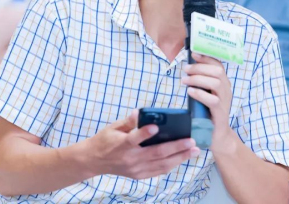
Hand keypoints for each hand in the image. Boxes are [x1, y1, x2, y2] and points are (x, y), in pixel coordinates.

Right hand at [85, 110, 199, 179]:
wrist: (94, 161)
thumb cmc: (105, 140)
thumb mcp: (113, 127)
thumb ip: (128, 122)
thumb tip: (138, 112)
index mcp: (121, 145)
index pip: (133, 139)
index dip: (144, 133)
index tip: (155, 127)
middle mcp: (130, 159)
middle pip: (155, 154)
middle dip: (176, 147)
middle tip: (191, 141)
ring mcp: (135, 169)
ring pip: (161, 165)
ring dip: (180, 158)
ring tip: (194, 150)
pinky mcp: (138, 175)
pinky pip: (158, 171)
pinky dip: (172, 164)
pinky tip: (183, 157)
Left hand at [182, 53, 233, 152]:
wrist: (217, 136)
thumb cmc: (208, 113)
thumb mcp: (206, 94)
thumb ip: (201, 83)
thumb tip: (188, 69)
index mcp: (224, 84)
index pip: (218, 65)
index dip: (207, 57)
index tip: (194, 53)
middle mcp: (226, 90)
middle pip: (217, 71)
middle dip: (200, 67)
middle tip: (185, 70)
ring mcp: (224, 102)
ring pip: (215, 83)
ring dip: (198, 79)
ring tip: (185, 81)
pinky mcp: (220, 113)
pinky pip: (212, 100)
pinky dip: (200, 94)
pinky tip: (190, 92)